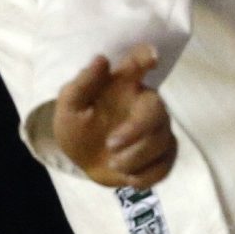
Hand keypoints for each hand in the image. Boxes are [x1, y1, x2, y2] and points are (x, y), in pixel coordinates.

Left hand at [52, 46, 177, 188]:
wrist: (83, 161)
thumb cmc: (78, 126)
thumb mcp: (69, 107)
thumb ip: (82, 84)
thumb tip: (101, 59)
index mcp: (123, 85)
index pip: (138, 64)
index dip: (146, 58)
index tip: (151, 57)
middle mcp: (146, 104)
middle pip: (156, 111)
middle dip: (135, 131)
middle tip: (110, 145)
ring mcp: (158, 130)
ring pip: (161, 142)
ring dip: (135, 158)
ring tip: (112, 164)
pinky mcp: (164, 155)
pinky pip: (165, 166)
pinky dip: (145, 175)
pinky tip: (128, 176)